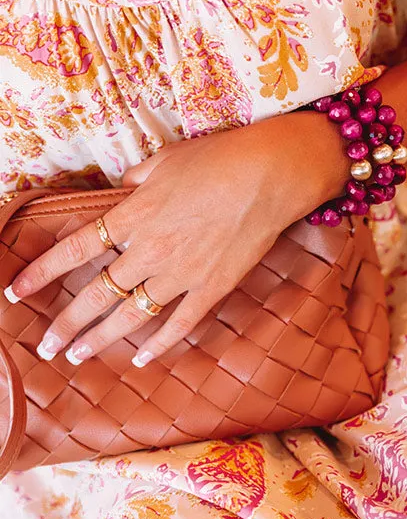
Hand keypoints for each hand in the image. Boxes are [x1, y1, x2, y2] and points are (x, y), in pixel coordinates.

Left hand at [4, 111, 345, 367]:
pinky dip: (158, 345)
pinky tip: (140, 359)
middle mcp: (149, 250)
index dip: (42, 273)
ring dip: (99, 339)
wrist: (269, 175)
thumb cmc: (218, 158)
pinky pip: (178, 325)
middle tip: (45, 346)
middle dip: (65, 324)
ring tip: (76, 357)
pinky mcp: (211, 288)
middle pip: (96, 295)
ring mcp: (180, 274)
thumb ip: (138, 179)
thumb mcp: (167, 159)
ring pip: (130, 317)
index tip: (17, 292)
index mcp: (134, 215)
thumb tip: (125, 190)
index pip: (76, 250)